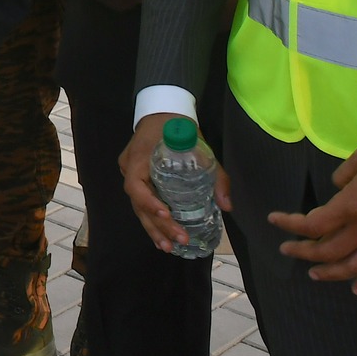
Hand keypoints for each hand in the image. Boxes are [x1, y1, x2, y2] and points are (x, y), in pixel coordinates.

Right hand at [121, 113, 232, 251]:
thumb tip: (227, 206)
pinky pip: (140, 201)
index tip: (167, 215)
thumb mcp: (200, 147)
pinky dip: (151, 219)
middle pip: (138, 203)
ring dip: (152, 228)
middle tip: (177, 241)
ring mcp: (130, 172)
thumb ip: (215, 175)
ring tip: (167, 247)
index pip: (136, 186)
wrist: (164, 108)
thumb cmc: (179, 126)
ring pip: (137, 206)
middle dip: (157, 225)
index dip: (149, 203)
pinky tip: (161, 236)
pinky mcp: (136, 176)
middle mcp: (129, 167)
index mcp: (139, 158)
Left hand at [270, 141, 356, 294]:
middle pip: (326, 251)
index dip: (290, 224)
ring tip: (313, 275)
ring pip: (350, 268)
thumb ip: (344, 173)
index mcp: (349, 207)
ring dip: (329, 274)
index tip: (275, 220)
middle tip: (287, 250)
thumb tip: (337, 187)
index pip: (312, 224)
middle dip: (302, 252)